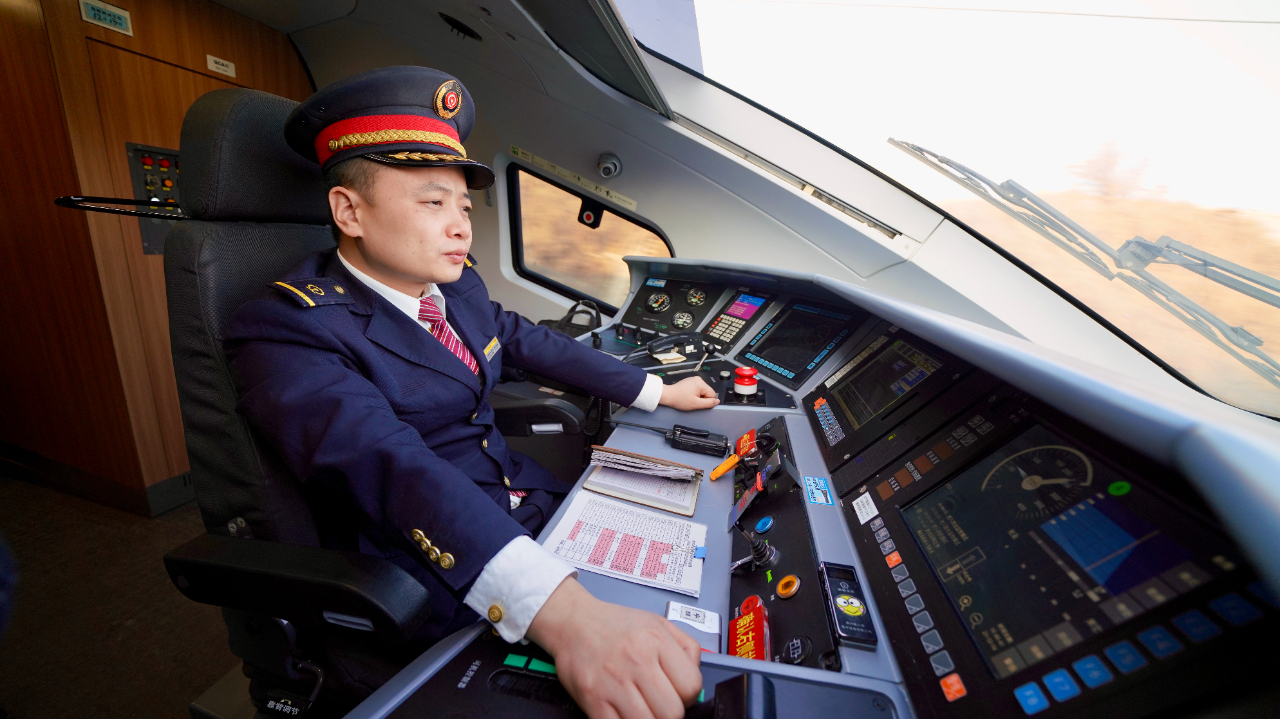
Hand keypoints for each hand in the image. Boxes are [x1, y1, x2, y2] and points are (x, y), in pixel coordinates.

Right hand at [527, 578, 702, 718]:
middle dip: (669, 713)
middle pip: (672, 712)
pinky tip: (623, 713)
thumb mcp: (658, 623)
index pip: (692, 686)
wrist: (573, 621)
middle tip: (659, 705)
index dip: (689, 697)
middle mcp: (637, 661)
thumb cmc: (615, 625)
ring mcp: (614, 682)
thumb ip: (686, 647)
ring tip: (641, 709)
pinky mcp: (593, 698)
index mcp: (656, 642)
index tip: (678, 695)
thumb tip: (697, 676)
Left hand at [659, 377, 719, 410]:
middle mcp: (699, 379)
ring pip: (703, 391)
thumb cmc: (680, 400)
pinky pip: (697, 389)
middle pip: (708, 392)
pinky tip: (687, 395)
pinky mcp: (690, 381)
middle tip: (692, 401)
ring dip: (698, 396)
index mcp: (701, 383)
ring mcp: (694, 379)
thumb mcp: (696, 404)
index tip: (698, 403)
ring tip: (689, 398)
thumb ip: (709, 403)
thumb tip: (717, 401)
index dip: (706, 401)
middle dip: (702, 398)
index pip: (712, 394)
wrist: (667, 395)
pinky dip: (694, 393)